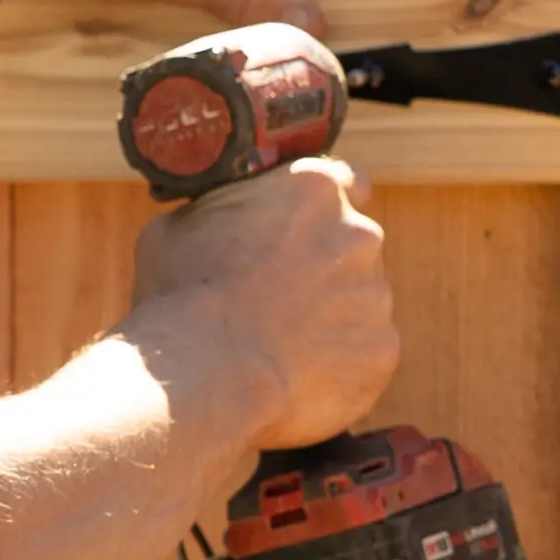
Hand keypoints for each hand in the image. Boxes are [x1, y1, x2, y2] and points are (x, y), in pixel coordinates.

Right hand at [125, 154, 398, 453]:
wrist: (202, 372)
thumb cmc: (180, 295)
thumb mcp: (178, 227)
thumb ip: (219, 213)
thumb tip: (213, 220)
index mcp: (316, 188)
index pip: (347, 184)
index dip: (320, 214)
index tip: (299, 235)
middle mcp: (359, 234)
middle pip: (354, 247)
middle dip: (326, 269)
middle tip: (280, 298)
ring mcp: (376, 295)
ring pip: (361, 304)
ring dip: (332, 318)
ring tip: (278, 345)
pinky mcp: (381, 351)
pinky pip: (363, 355)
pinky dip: (339, 366)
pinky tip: (294, 375)